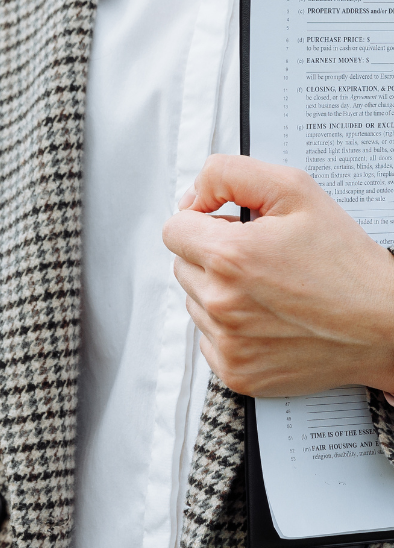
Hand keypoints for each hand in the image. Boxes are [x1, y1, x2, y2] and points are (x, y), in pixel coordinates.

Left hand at [162, 154, 393, 396]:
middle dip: (211, 256)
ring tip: (270, 289)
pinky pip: (209, 339)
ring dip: (220, 291)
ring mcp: (227, 342)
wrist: (386, 326)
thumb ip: (230, 175)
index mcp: (230, 257)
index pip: (174, 229)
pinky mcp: (235, 372)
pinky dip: (230, 327)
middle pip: (182, 265)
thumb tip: (192, 195)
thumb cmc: (347, 262)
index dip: (203, 222)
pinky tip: (268, 318)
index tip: (230, 227)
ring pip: (195, 302)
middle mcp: (221, 304)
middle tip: (260, 258)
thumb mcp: (296, 191)